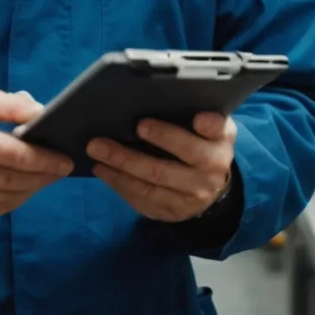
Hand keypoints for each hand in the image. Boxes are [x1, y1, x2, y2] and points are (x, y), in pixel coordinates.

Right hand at [0, 84, 73, 225]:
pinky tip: (25, 187)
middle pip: (12, 179)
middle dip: (44, 174)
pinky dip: (16, 198)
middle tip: (63, 168)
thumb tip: (40, 113)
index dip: (42, 158)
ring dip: (34, 187)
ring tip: (47, 175)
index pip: (10, 153)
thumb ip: (6, 103)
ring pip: (8, 197)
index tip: (64, 158)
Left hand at [87, 113, 236, 222]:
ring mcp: (188, 200)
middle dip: (131, 155)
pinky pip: (142, 201)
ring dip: (118, 169)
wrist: (214, 187)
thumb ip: (205, 118)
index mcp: (218, 148)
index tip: (193, 118)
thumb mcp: (215, 130)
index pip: (215, 134)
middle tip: (102, 141)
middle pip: (164, 168)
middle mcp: (207, 177)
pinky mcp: (172, 213)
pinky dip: (119, 184)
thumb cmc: (206, 145)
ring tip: (96, 152)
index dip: (206, 126)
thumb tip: (174, 101)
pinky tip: (103, 170)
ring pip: (148, 186)